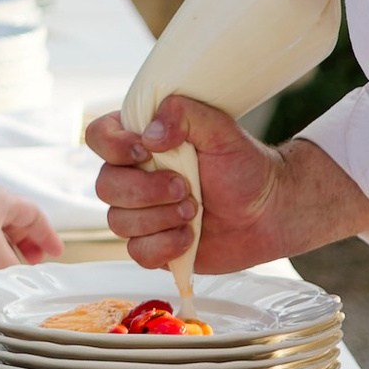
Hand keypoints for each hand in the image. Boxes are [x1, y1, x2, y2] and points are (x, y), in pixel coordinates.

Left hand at [0, 179, 60, 270]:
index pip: (32, 215)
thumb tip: (19, 279)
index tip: (57, 252)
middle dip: (26, 249)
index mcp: (1, 202)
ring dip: (2, 264)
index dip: (45, 233)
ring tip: (14, 282)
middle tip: (36, 268)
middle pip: (13, 231)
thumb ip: (6, 260)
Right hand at [83, 96, 368, 272]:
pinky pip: (137, 253)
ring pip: (118, 223)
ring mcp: (141, 213)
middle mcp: (134, 176)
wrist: (270, 212)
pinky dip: (164, 246)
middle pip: (105, 185)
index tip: (145, 152)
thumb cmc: (245, 166)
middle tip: (186, 189)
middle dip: (146, 191)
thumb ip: (186, 115)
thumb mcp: (222, 129)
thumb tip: (150, 134)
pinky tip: (190, 237)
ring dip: (160, 219)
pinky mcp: (153, 246)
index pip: (99, 136)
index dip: (112, 147)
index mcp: (142, 141)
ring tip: (194, 211)